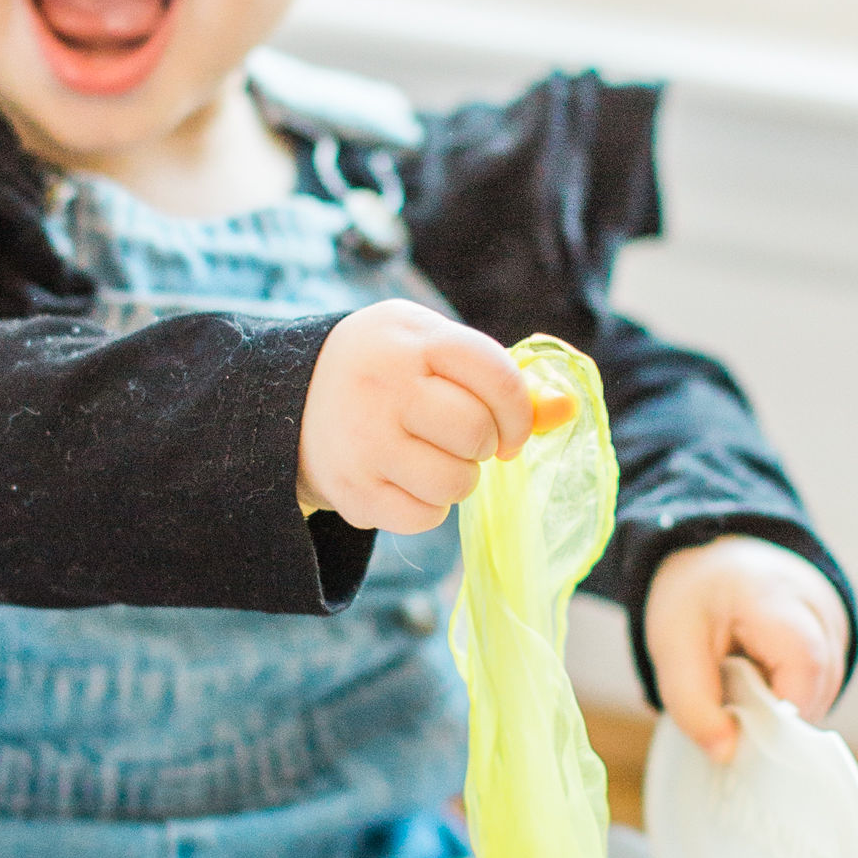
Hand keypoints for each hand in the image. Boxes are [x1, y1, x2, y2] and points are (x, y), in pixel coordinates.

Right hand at [297, 300, 535, 532]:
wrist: (289, 400)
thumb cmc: (387, 370)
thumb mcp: (433, 350)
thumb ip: (499, 377)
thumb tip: (568, 409)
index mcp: (410, 339)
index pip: (495, 376)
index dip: (519, 411)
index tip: (512, 428)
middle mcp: (383, 387)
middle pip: (477, 433)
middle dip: (485, 445)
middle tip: (462, 440)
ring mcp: (363, 442)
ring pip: (456, 482)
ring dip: (458, 478)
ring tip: (430, 458)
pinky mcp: (353, 492)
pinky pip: (426, 518)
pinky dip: (428, 507)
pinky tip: (403, 480)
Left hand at [642, 535, 850, 761]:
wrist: (713, 557)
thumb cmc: (694, 597)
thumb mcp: (672, 645)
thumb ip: (692, 703)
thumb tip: (727, 754)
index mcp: (775, 597)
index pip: (805, 667)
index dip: (780, 712)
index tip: (744, 730)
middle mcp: (820, 606)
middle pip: (820, 687)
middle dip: (777, 715)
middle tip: (736, 708)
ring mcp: (836, 622)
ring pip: (825, 693)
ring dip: (784, 706)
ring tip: (746, 684)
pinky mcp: (838, 640)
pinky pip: (823, 686)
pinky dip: (792, 695)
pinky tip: (764, 680)